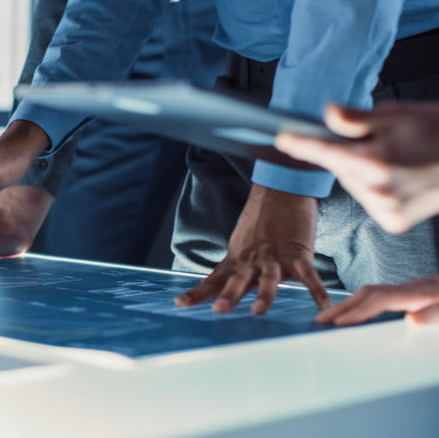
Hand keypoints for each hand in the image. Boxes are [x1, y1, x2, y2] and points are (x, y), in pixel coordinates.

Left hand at [175, 184, 331, 313]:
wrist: (281, 191)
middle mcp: (252, 260)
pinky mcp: (298, 253)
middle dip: (229, 295)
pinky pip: (309, 275)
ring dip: (263, 295)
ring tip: (258, 311)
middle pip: (238, 280)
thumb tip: (223, 290)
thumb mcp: (240, 246)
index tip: (180, 304)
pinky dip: (316, 290)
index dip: (198, 293)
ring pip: (268, 278)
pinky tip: (323, 305)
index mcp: (237, 260)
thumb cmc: (261, 223)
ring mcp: (275, 256)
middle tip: (219, 310)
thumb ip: (235, 269)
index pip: (214, 280)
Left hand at [276, 103, 438, 232]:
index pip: (325, 152)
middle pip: (340, 169)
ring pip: (353, 185)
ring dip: (360, 171)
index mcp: (376, 163)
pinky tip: (396, 177)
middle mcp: (379, 191)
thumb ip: (357, 118)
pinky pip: (368, 199)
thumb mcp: (398, 115)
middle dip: (346, 154)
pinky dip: (373, 187)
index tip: (283, 139)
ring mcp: (387, 210)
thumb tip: (327, 114)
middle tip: (374, 141)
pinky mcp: (394, 222)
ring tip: (393, 158)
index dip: (301, 144)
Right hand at [316, 276, 438, 325]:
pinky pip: (380, 296)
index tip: (337, 324)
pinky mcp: (414, 293)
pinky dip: (363, 303)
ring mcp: (411, 289)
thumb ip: (436, 315)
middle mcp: (410, 289)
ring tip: (330, 316)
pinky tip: (359, 312)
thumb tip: (411, 320)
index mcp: (418, 293)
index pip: (378, 300)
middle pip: (368, 293)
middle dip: (343, 306)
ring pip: (372, 293)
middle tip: (320, 319)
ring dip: (350, 304)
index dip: (356, 311)